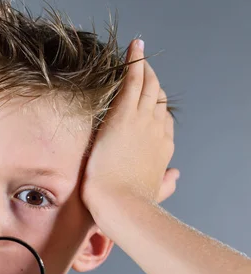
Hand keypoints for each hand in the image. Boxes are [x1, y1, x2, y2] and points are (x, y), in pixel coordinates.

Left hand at [81, 39, 177, 213]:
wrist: (119, 203)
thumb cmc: (130, 204)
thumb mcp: (154, 193)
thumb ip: (166, 183)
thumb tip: (175, 175)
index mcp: (162, 149)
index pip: (164, 122)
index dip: (157, 110)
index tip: (149, 101)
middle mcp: (157, 130)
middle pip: (158, 99)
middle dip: (152, 83)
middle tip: (144, 69)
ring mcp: (141, 120)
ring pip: (148, 86)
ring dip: (144, 67)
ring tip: (139, 53)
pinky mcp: (124, 115)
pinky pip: (133, 81)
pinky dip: (135, 62)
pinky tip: (134, 48)